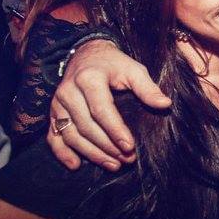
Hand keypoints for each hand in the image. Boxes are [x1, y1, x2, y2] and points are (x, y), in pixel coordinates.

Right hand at [47, 39, 170, 170]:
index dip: (115, 130)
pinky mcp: (54, 112)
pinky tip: (76, 164)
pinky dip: (62, 152)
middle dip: (107, 146)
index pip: (101, 109)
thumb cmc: (114, 64)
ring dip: (92, 153)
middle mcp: (69, 91)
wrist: (87, 54)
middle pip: (87, 126)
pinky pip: (54, 136)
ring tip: (113, 164)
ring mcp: (58, 103)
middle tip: (127, 159)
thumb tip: (165, 104)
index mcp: (89, 79)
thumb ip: (147, 88)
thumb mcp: (133, 69)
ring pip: (72, 135)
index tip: (130, 146)